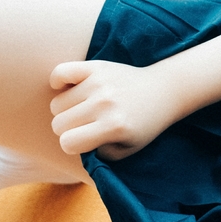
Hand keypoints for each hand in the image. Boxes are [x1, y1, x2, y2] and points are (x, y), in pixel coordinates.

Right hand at [48, 58, 182, 159]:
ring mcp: (99, 83)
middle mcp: (104, 103)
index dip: (72, 145)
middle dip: (68, 129)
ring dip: (67, 109)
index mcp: (113, 126)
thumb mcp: (128, 149)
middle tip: (86, 125)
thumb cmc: (144, 125)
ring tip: (85, 108)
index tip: (84, 141)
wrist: (163, 91)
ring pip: (57, 103)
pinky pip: (60, 73)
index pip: (68, 143)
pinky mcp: (96, 67)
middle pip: (59, 123)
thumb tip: (75, 144)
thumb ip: (100, 155)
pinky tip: (70, 89)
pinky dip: (59, 82)